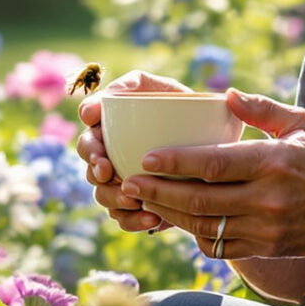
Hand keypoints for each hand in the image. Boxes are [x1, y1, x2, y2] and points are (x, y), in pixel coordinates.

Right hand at [75, 69, 190, 234]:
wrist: (216, 139)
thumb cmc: (182, 107)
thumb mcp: (159, 88)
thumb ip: (130, 84)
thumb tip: (95, 106)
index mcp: (110, 133)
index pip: (89, 139)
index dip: (88, 145)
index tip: (100, 152)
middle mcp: (111, 158)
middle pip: (90, 169)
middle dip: (95, 171)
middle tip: (107, 171)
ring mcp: (123, 183)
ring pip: (104, 196)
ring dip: (113, 198)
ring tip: (133, 199)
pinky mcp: (138, 205)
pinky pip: (126, 219)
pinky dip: (134, 221)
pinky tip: (152, 220)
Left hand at [120, 92, 304, 260]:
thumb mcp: (302, 124)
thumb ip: (262, 109)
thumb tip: (225, 94)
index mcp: (273, 163)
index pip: (212, 165)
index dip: (173, 162)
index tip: (144, 157)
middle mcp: (268, 200)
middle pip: (198, 200)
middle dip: (158, 192)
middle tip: (129, 183)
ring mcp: (267, 229)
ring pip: (204, 226)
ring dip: (169, 215)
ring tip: (144, 201)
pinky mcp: (268, 248)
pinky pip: (220, 246)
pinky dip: (195, 235)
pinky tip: (179, 220)